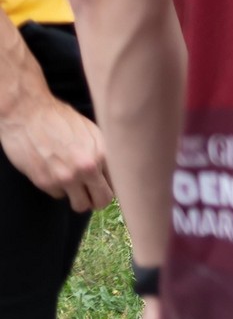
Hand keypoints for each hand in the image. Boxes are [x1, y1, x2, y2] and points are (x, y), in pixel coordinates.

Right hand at [0, 88, 110, 210]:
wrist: (29, 114)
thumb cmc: (61, 118)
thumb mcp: (92, 132)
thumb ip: (104, 153)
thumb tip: (114, 173)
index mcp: (102, 153)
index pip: (118, 184)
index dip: (113, 186)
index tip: (108, 186)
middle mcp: (86, 168)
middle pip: (102, 201)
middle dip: (99, 199)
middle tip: (93, 193)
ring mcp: (64, 178)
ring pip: (80, 205)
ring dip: (78, 197)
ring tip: (74, 183)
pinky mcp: (44, 182)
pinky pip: (59, 195)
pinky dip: (58, 188)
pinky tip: (54, 171)